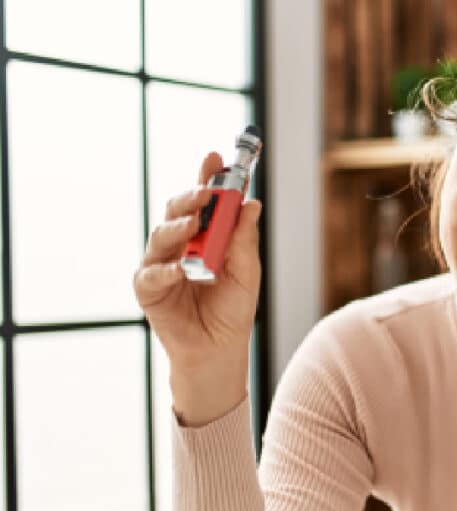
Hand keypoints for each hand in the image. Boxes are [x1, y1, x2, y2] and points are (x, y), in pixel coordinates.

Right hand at [133, 152, 262, 424]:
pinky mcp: (149, 290)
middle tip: (205, 191)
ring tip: (195, 224)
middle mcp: (180, 244)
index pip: (204, 200)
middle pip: (178, 210)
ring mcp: (161, 264)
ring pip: (161, 235)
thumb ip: (244, 240)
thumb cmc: (232, 310)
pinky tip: (179, 269)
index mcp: (205, 235)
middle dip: (190, 197)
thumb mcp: (247, 272)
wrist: (220, 350)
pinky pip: (150, 275)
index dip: (208, 177)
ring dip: (178, 227)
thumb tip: (252, 203)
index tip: (215, 157)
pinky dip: (164, 270)